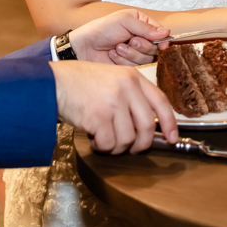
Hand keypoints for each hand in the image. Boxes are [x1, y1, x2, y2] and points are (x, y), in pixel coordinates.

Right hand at [51, 61, 178, 152]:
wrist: (55, 83)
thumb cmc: (80, 82)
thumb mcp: (112, 78)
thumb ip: (131, 95)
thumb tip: (148, 124)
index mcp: (132, 77)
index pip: (161, 102)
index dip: (170, 123)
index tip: (172, 138)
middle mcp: (126, 88)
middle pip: (147, 127)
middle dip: (141, 144)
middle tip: (131, 148)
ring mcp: (113, 102)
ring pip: (128, 139)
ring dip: (117, 147)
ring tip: (106, 140)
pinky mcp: (99, 117)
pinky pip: (110, 143)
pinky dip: (103, 147)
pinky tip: (95, 139)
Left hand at [68, 8, 167, 65]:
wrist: (84, 47)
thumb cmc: (101, 30)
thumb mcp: (124, 21)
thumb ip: (146, 27)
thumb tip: (166, 32)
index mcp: (141, 24)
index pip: (161, 34)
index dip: (162, 41)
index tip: (161, 45)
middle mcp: (141, 38)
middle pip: (155, 49)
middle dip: (141, 46)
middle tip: (129, 41)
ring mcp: (135, 54)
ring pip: (146, 60)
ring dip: (130, 54)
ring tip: (117, 47)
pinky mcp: (128, 67)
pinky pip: (136, 68)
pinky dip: (124, 62)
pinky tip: (113, 55)